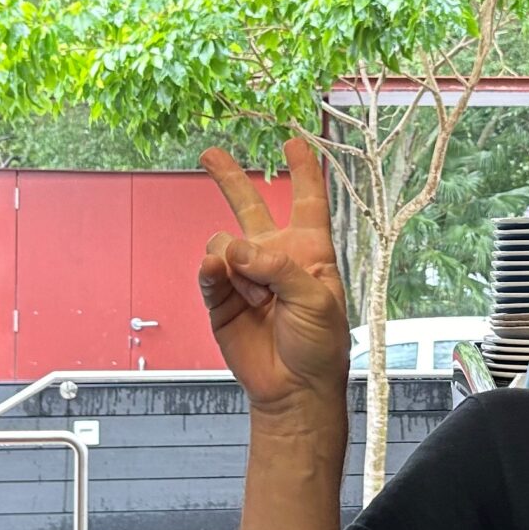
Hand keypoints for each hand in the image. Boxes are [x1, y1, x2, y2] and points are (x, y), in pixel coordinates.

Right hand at [197, 139, 351, 420]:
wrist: (294, 388)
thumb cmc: (319, 346)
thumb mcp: (315, 300)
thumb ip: (278, 268)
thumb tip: (234, 248)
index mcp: (310, 253)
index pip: (307, 202)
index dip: (303, 170)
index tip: (293, 141)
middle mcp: (275, 258)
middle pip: (251, 206)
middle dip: (230, 178)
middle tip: (209, 154)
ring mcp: (246, 276)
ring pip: (224, 241)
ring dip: (235, 262)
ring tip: (255, 295)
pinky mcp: (222, 297)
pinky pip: (209, 269)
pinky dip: (212, 271)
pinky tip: (219, 276)